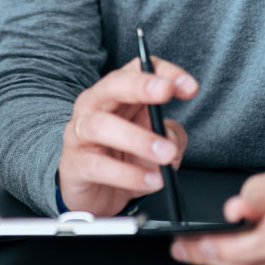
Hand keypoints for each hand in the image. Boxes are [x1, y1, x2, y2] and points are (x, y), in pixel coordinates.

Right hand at [58, 57, 197, 216]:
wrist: (95, 195)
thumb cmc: (125, 160)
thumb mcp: (156, 145)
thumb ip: (171, 136)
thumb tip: (171, 138)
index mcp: (116, 95)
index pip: (136, 70)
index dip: (163, 72)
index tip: (190, 87)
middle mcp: (94, 107)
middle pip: (112, 85)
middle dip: (139, 85)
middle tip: (166, 92)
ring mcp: (79, 134)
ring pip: (100, 125)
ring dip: (138, 138)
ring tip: (166, 154)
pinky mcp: (74, 165)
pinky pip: (98, 166)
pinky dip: (128, 174)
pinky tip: (151, 181)